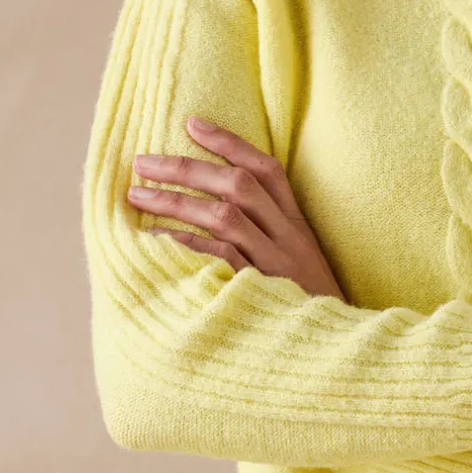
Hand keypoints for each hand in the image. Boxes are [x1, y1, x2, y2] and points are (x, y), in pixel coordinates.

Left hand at [127, 117, 347, 301]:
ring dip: (176, 201)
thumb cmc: (305, 309)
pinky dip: (184, 246)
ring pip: (224, 217)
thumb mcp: (298, 265)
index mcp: (297, 227)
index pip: (267, 170)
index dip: (230, 143)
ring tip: (136, 196)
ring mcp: (276, 265)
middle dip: (187, 168)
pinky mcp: (261, 291)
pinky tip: (153, 241)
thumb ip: (268, 237)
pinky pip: (218, 259)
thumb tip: (216, 210)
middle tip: (142, 162)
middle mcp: (288, 239)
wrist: (335, 350)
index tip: (191, 123)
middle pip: (238, 186)